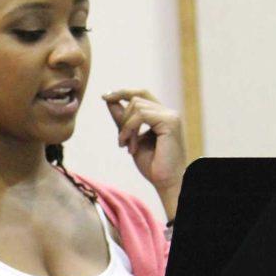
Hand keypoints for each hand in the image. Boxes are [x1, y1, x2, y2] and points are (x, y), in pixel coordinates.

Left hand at [103, 89, 185, 217]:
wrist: (167, 182)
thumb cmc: (153, 165)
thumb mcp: (131, 138)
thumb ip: (123, 120)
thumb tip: (109, 100)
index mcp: (161, 116)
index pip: (141, 94)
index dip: (123, 92)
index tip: (105, 97)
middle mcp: (168, 113)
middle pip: (136, 98)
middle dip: (122, 117)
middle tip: (122, 141)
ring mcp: (171, 116)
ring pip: (136, 106)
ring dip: (126, 127)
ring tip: (127, 146)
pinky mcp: (170, 122)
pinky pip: (141, 116)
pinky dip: (130, 129)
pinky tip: (130, 146)